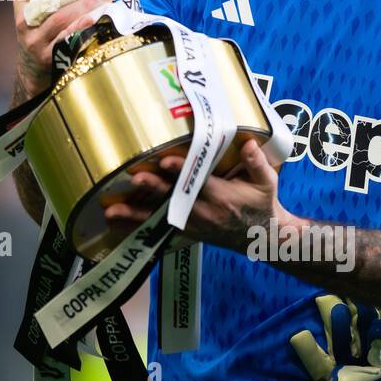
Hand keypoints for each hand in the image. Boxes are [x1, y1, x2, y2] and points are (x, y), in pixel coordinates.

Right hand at [12, 0, 125, 99]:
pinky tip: (96, 18)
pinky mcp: (45, 55)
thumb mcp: (55, 5)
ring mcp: (33, 37)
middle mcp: (24, 17)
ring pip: (59, 17)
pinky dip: (81, 26)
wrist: (33, 69)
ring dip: (85, 5)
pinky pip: (64, 37)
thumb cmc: (49, 29)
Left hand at [102, 138, 286, 249]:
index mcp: (222, 197)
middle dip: (154, 188)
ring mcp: (193, 224)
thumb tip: (248, 143)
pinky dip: (138, 228)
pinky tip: (117, 225)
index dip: (182, 172)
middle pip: (174, 199)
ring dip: (136, 214)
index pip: (199, 183)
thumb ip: (257, 163)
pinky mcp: (186, 231)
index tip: (166, 162)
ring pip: (161, 217)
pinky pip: (159, 231)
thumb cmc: (263, 204)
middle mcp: (204, 212)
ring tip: (113, 211)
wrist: (261, 237)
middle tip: (136, 177)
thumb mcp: (267, 183)